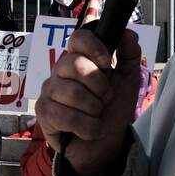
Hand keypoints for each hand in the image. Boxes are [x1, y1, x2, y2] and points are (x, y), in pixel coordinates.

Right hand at [35, 28, 141, 175]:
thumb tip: (127, 33)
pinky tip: (90, 130)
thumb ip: (130, 56)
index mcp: (79, 58)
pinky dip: (87, 127)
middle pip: (75, 65)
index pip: (78, 38)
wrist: (105, 143)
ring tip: (96, 115)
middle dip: (99, 86)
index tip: (107, 63)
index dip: (93, 47)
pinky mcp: (44, 113)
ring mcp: (49, 92)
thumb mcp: (127, 81)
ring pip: (72, 93)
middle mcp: (60, 71)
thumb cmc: (112, 109)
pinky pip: (66, 116)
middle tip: (105, 98)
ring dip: (94, 110)